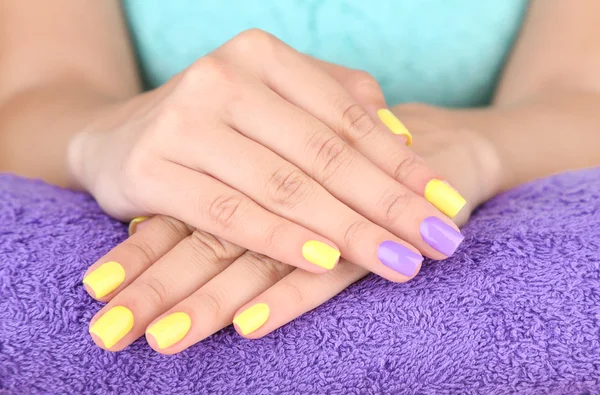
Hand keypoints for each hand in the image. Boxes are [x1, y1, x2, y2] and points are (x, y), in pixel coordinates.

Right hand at [83, 102, 492, 352]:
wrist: (117, 135)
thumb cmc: (214, 123)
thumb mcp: (275, 103)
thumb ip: (338, 108)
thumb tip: (407, 142)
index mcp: (262, 55)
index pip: (350, 116)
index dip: (405, 165)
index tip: (449, 206)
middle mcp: (223, 77)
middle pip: (325, 153)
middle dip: (390, 204)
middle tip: (440, 243)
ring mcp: (184, 121)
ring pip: (283, 185)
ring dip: (348, 230)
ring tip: (400, 262)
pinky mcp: (152, 169)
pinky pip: (227, 214)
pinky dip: (279, 239)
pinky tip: (325, 261)